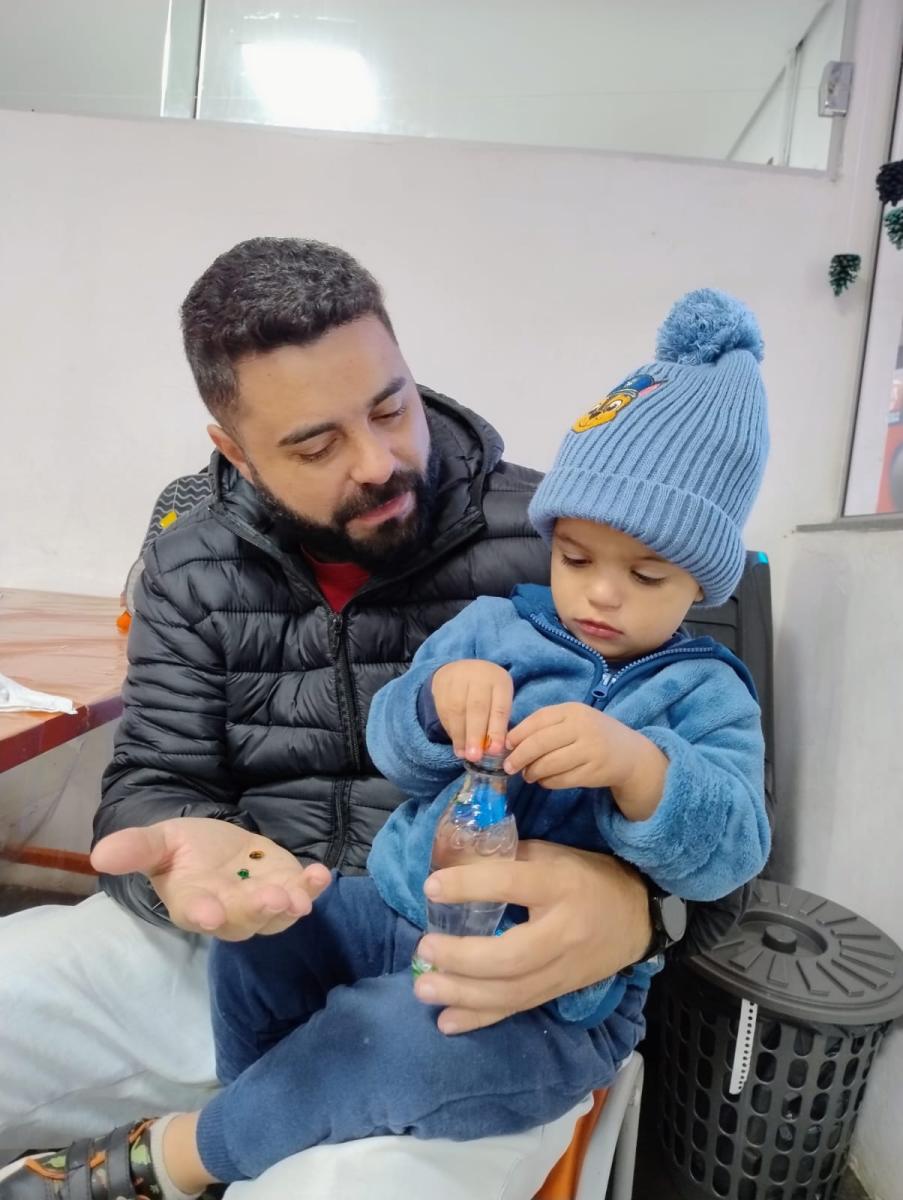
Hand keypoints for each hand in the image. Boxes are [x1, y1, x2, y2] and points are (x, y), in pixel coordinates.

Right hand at [91, 818, 331, 939]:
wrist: (214, 846)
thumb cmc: (182, 849)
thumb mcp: (158, 841)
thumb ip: (136, 848)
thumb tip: (99, 853)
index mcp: (192, 901)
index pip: (195, 913)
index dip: (203, 914)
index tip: (210, 913)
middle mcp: (228, 911)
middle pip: (243, 920)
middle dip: (257, 911)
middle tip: (271, 899)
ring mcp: (261, 902)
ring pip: (276, 915)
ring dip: (289, 905)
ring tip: (299, 895)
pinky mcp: (287, 886)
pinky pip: (302, 894)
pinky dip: (313, 887)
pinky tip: (321, 874)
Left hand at [412, 840, 651, 1033]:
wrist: (637, 918)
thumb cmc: (587, 877)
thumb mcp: (554, 855)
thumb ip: (509, 858)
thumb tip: (456, 859)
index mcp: (560, 885)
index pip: (511, 885)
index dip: (469, 886)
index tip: (431, 888)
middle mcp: (563, 931)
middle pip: (512, 956)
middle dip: (463, 958)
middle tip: (424, 949)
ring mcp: (564, 968)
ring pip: (513, 991)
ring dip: (464, 994)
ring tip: (423, 987)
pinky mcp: (560, 992)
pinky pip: (518, 1009)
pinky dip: (481, 1018)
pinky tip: (447, 1021)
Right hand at [431, 659, 512, 760]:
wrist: (464, 671)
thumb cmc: (488, 693)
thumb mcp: (498, 701)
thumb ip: (497, 722)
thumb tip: (493, 750)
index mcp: (499, 681)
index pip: (499, 707)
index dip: (497, 730)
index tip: (495, 751)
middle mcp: (480, 676)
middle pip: (477, 707)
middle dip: (475, 735)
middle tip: (475, 756)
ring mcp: (458, 678)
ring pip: (457, 709)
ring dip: (460, 735)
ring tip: (464, 754)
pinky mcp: (442, 684)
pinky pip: (444, 709)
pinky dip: (450, 729)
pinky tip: (456, 743)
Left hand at [504, 702, 634, 788]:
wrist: (631, 754)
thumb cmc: (594, 734)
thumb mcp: (574, 721)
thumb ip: (547, 726)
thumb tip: (510, 742)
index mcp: (573, 710)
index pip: (538, 720)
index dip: (517, 734)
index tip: (505, 745)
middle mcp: (582, 727)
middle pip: (540, 743)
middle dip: (519, 757)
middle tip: (509, 767)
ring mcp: (590, 750)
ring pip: (549, 764)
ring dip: (532, 772)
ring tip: (528, 775)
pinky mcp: (594, 772)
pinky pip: (562, 779)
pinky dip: (548, 782)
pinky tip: (545, 781)